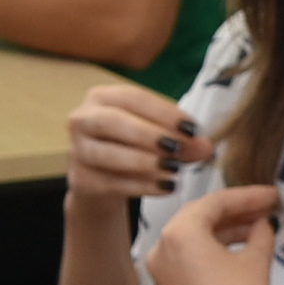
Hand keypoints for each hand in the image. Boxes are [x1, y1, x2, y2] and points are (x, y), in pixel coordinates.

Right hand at [65, 80, 207, 207]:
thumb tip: (206, 148)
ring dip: (144, 162)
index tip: (191, 128)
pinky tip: (166, 187)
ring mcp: (78, 150)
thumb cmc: (131, 146)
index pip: (133, 98)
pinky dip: (141, 186)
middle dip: (148, 134)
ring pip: (108, 154)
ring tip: (174, 170)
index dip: (163, 112)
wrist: (101, 180)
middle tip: (178, 148)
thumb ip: (183, 140)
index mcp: (102, 97)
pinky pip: (112, 182)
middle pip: (113, 122)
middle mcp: (83, 119)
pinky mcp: (81, 180)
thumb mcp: (158, 137)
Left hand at [142, 181, 283, 284]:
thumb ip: (260, 232)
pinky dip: (212, 249)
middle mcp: (160, 247)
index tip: (273, 195)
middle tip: (266, 207)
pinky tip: (241, 247)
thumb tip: (262, 223)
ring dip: (225, 230)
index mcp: (178, 233)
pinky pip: (188, 258)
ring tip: (259, 226)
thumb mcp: (256, 259)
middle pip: (200, 217)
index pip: (215, 202)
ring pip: (194, 237)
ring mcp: (160, 270)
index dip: (248, 196)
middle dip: (235, 211)